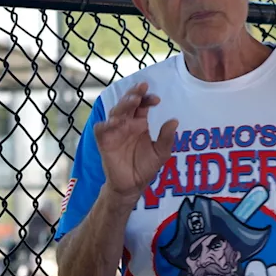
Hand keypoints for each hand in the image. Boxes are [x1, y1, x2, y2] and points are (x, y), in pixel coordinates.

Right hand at [94, 82, 178, 199]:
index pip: (142, 105)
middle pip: (127, 104)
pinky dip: (106, 124)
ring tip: (134, 101)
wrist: (133, 185)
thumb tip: (174, 121)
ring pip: (115, 112)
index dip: (147, 99)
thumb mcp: (161, 153)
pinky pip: (101, 129)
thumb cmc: (146, 167)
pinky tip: (116, 122)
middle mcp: (126, 124)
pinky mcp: (104, 141)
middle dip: (134, 95)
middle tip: (142, 89)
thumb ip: (167, 138)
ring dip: (123, 105)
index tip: (156, 99)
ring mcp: (114, 131)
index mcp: (139, 123)